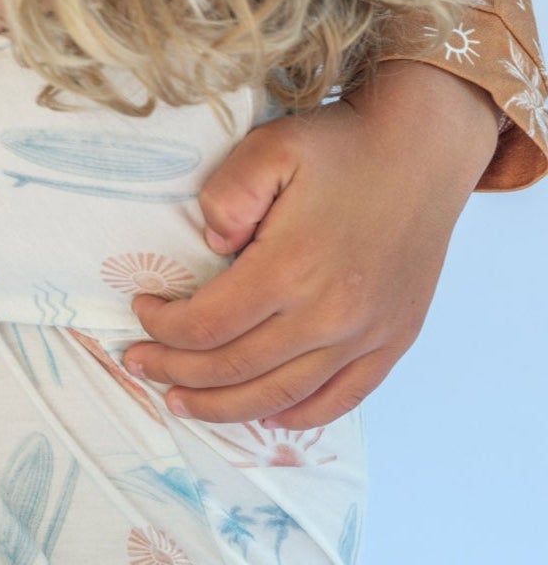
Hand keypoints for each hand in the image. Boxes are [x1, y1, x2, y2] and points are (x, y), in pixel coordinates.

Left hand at [123, 63, 499, 428]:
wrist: (424, 149)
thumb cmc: (341, 148)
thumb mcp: (270, 149)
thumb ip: (227, 196)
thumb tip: (212, 249)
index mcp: (290, 269)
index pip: (206, 326)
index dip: (162, 329)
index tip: (142, 311)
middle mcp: (330, 314)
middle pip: (234, 369)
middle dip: (175, 373)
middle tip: (139, 364)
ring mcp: (366, 334)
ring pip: (280, 397)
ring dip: (222, 408)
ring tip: (181, 402)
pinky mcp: (394, 340)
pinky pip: (341, 398)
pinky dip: (299, 416)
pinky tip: (266, 415)